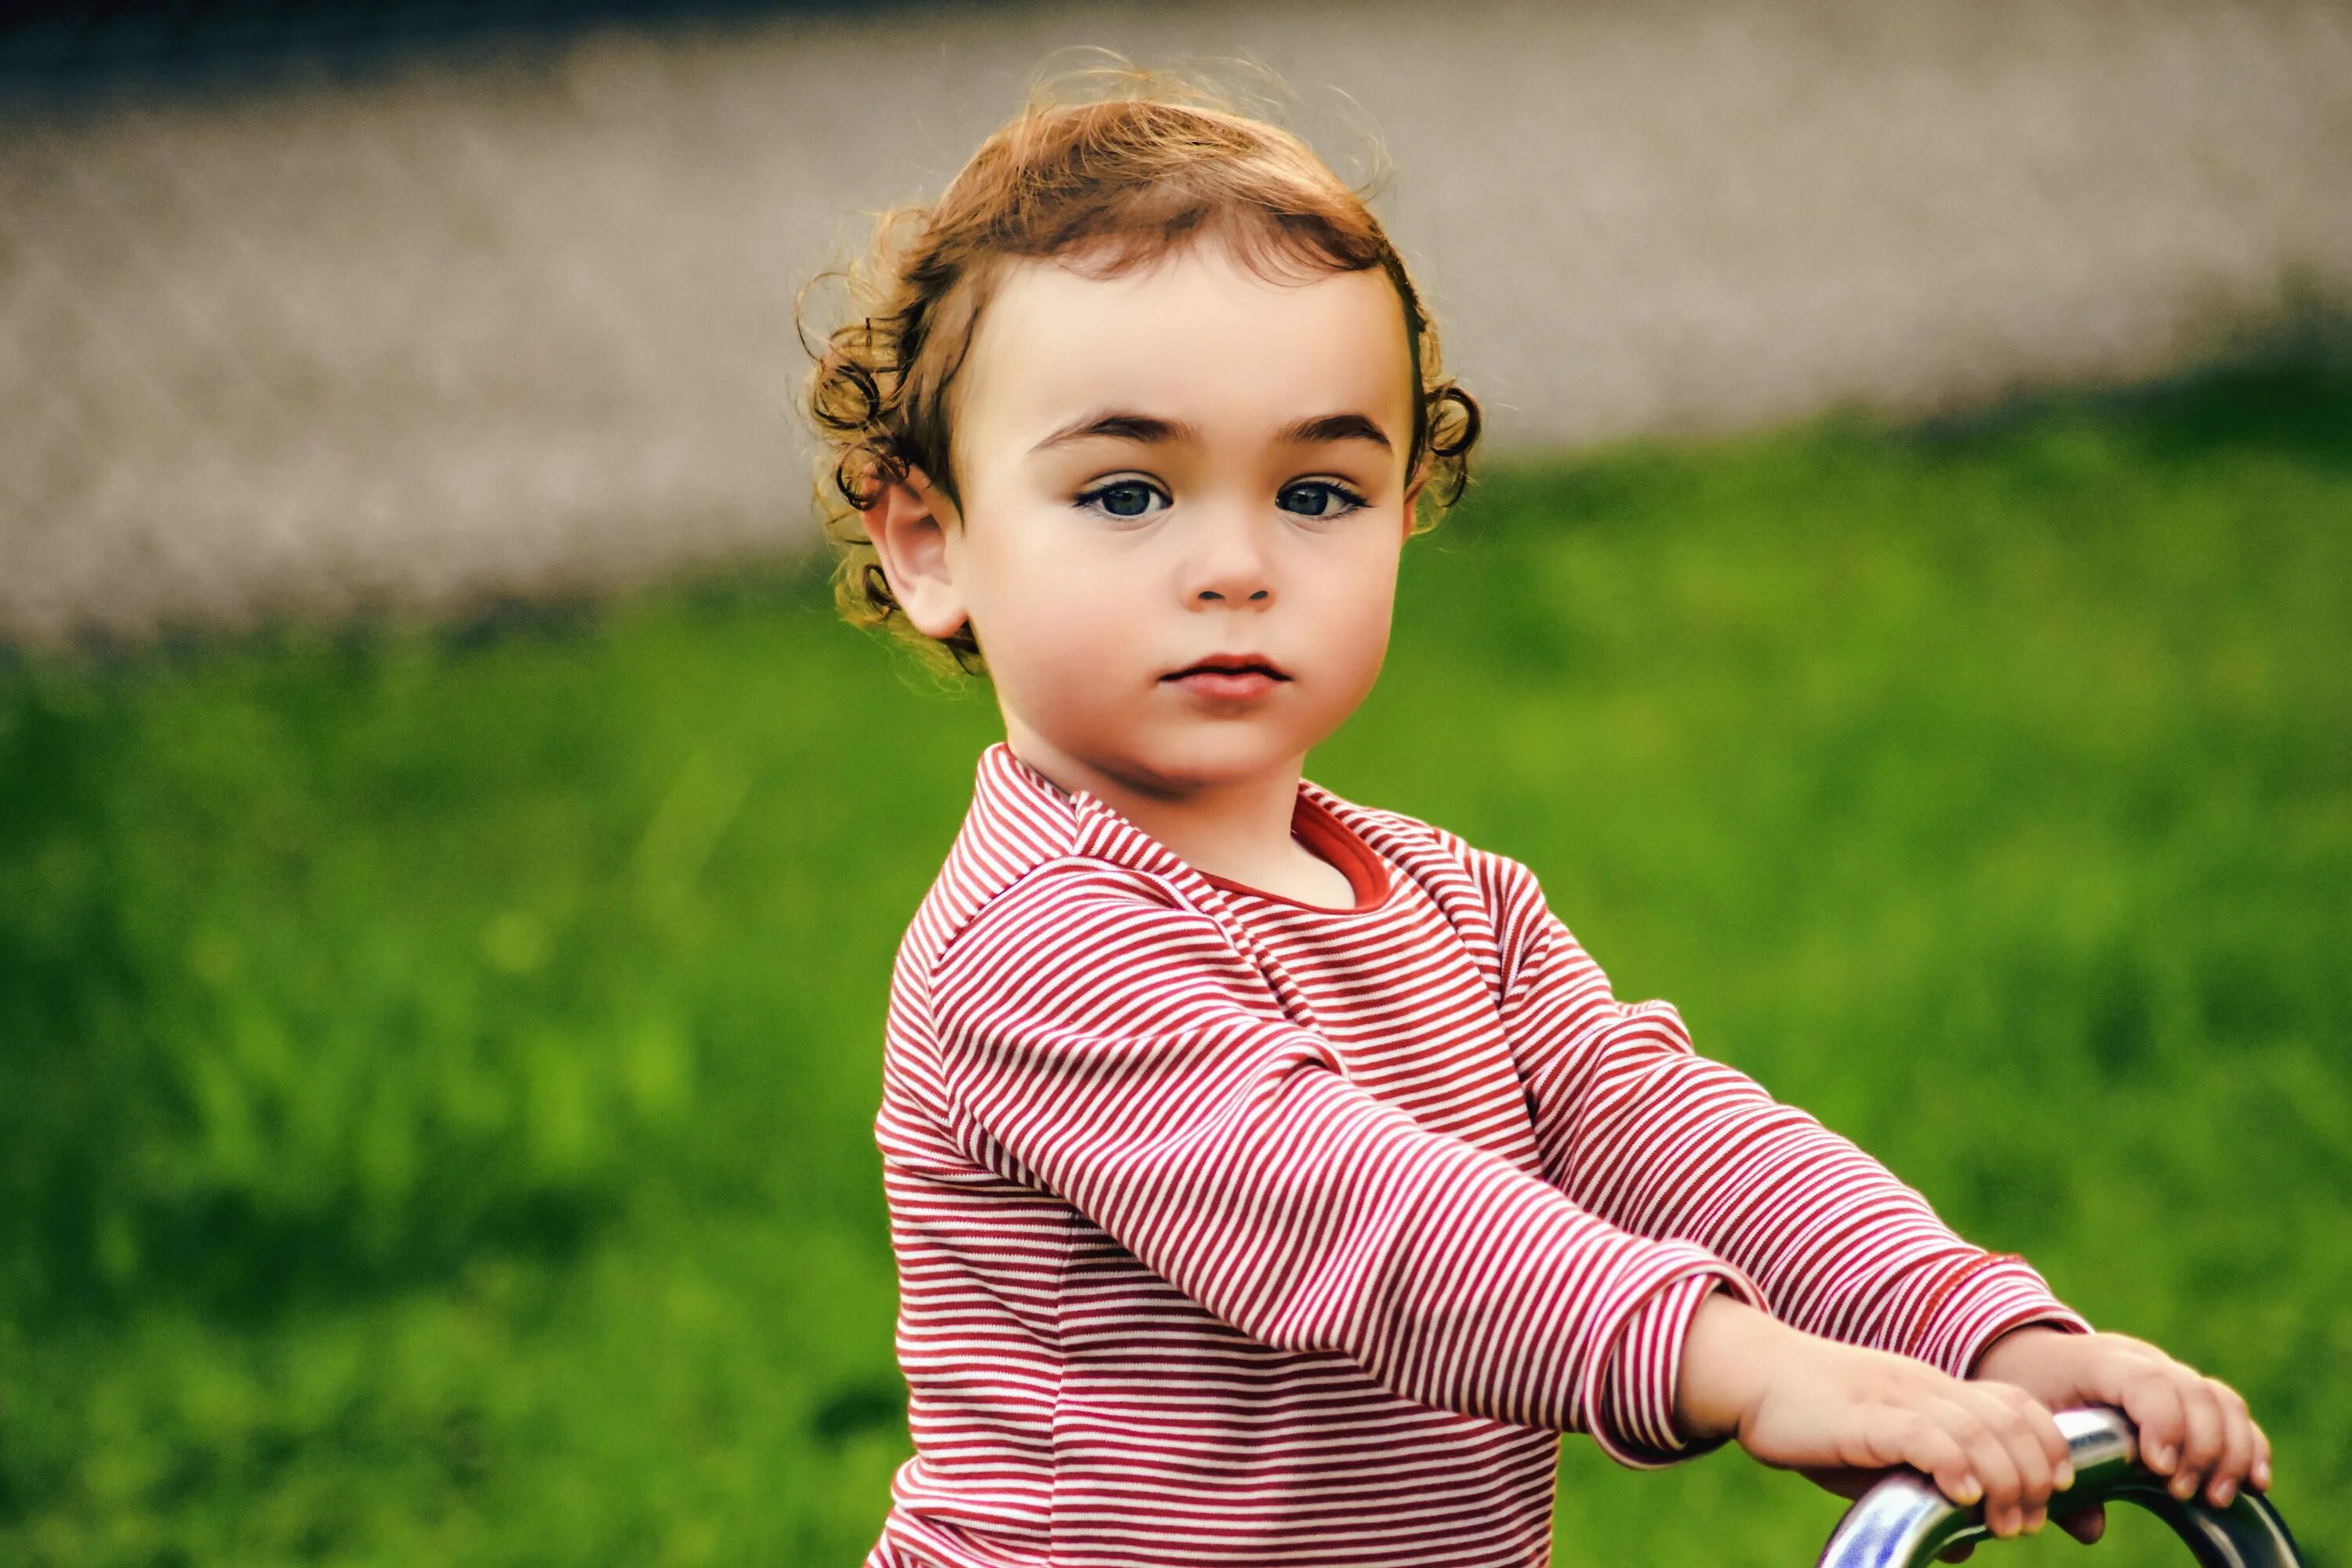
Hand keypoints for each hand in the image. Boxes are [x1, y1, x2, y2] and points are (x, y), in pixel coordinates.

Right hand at [1674, 1295, 2073, 1561]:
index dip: (2050, 1445)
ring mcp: (1896, 1397)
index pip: (2015, 1403)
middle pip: (2009, 1420)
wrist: (1750, 1373)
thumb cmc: (1812, 1422)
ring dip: (2006, 1480)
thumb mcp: (1877, 1458)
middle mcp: (1925, 1386)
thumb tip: (1959, 1549)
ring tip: (2004, 1522)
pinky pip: (1924, 1434)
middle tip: (2026, 1522)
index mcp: (1933, 1390)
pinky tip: (1962, 1495)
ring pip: (1978, 1429)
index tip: (2058, 1490)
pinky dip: (1954, 1464)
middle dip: (2036, 1475)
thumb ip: (1921, 1492)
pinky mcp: (1864, 1415)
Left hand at [1961, 1324, 2272, 1556]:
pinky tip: (2254, 1484)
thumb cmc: (2030, 1389)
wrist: (2034, 1356)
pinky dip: (2249, 1445)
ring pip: (2221, 1401)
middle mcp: (2142, 1360)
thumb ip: (2056, 1470)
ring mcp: (2170, 1372)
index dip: (2163, 1422)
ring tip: (2217, 1498)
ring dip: (2231, 1452)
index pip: (2145, 1380)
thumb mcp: (2029, 1421)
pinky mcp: (2189, 1392)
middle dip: (2200, 1448)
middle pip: (2194, 1392)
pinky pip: (2231, 1411)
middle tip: (2184, 1494)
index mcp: (2098, 1361)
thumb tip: (2093, 1530)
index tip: (2160, 1469)